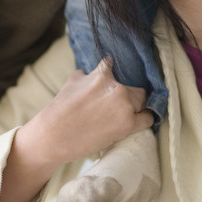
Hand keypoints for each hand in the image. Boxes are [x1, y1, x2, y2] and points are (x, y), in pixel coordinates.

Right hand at [21, 57, 153, 167]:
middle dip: (127, 94)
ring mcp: (124, 105)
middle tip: (118, 104)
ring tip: (126, 113)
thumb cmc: (60, 109)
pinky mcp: (128, 124)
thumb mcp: (72, 82)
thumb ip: (87, 74)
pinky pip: (147, 118)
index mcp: (102, 75)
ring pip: (142, 101)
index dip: (113, 75)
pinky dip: (145, 118)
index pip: (113, 66)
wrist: (54, 135)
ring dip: (136, 106)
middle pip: (134, 87)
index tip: (114, 81)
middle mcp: (116, 88)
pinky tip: (140, 119)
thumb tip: (94, 71)